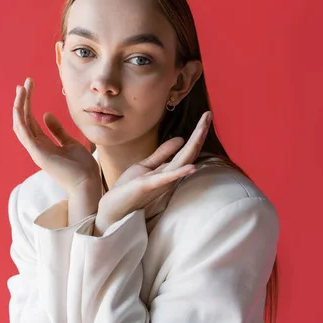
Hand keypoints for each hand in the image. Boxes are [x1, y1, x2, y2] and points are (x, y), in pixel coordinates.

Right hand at [13, 77, 101, 195]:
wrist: (87, 183)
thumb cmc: (81, 167)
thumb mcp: (70, 142)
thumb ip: (58, 130)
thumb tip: (46, 114)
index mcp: (43, 144)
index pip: (30, 120)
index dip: (28, 103)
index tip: (29, 86)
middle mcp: (36, 146)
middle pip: (23, 120)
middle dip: (22, 100)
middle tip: (25, 83)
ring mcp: (35, 150)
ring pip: (20, 124)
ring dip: (19, 106)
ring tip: (21, 88)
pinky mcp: (38, 153)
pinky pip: (24, 133)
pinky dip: (20, 118)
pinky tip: (20, 104)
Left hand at [95, 111, 212, 234]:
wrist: (113, 208)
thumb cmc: (128, 189)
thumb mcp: (146, 165)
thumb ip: (162, 154)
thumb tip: (180, 139)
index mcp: (168, 170)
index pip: (187, 150)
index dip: (197, 133)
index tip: (206, 115)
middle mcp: (169, 176)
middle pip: (189, 153)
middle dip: (199, 133)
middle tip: (209, 114)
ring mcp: (160, 182)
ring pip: (182, 162)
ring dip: (193, 145)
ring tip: (203, 129)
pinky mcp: (148, 186)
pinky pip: (167, 179)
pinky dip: (180, 173)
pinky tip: (193, 167)